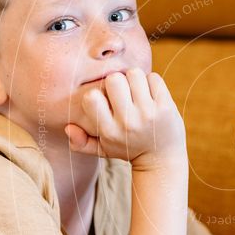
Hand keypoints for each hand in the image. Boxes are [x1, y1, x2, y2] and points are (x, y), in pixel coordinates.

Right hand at [65, 68, 186, 168]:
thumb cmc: (129, 149)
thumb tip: (68, 127)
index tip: (105, 99)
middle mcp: (128, 122)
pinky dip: (151, 82)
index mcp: (109, 131)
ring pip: (134, 74)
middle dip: (116, 81)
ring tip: (136, 91)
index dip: (96, 92)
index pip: (91, 98)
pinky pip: (154, 78)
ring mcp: (149, 114)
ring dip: (134, 79)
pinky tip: (150, 94)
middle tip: (123, 91)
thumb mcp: (103, 150)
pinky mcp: (166, 107)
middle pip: (113, 79)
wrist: (162, 160)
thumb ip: (81, 142)